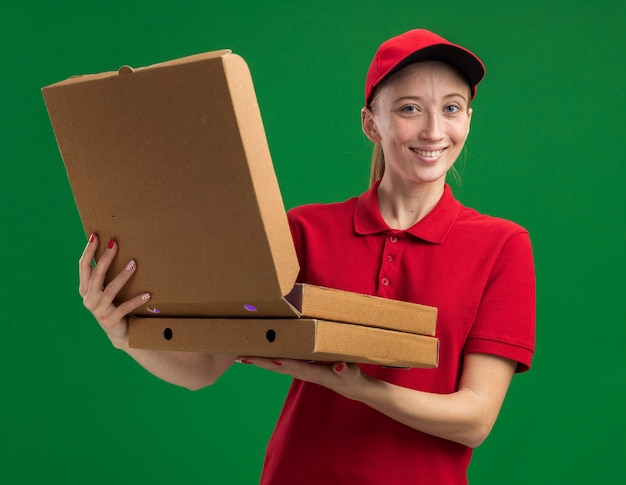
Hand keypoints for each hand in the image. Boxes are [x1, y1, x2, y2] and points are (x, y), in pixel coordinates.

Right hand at [79, 233, 150, 348]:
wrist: (120, 334)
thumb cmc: (114, 305)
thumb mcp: (106, 290)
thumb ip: (106, 275)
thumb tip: (114, 246)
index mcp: (85, 289)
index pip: (84, 267)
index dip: (88, 251)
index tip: (95, 235)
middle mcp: (89, 300)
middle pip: (96, 276)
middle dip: (104, 258)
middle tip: (115, 243)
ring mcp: (99, 312)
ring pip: (110, 290)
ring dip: (122, 276)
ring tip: (134, 264)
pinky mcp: (110, 321)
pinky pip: (124, 308)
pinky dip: (136, 300)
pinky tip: (148, 294)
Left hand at [237, 357, 365, 398]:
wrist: (349, 386)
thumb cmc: (351, 378)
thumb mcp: (352, 375)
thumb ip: (345, 370)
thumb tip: (339, 366)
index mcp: (316, 373)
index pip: (298, 367)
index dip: (286, 363)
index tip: (273, 359)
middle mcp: (303, 372)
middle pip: (279, 367)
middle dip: (262, 362)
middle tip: (244, 356)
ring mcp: (300, 370)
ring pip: (276, 365)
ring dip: (260, 361)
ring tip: (243, 355)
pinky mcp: (299, 367)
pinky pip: (280, 363)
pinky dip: (267, 359)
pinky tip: (257, 355)